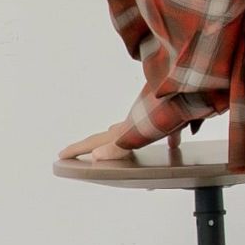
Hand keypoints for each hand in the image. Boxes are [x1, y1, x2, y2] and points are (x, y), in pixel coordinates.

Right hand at [58, 120, 182, 161]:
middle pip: (113, 135)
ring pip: (138, 131)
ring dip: (131, 139)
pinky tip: (174, 144)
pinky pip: (170, 130)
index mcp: (123, 130)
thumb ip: (117, 146)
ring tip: (127, 148)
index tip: (60, 155)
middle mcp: (134, 122)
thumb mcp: (135, 133)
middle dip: (101, 144)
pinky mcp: (172, 116)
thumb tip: (96, 156)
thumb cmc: (160, 111)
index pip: (95, 141)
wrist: (184, 88)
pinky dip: (170, 138)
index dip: (78, 149)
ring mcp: (151, 118)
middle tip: (90, 150)